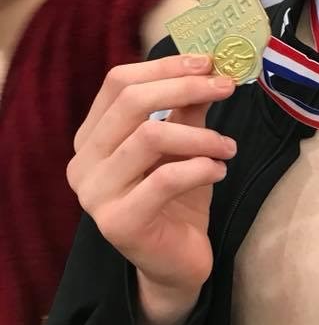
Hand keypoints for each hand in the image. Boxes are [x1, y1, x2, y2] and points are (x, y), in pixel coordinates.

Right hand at [67, 54, 235, 324]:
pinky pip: (165, 179)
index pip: (118, 82)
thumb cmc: (177, 197)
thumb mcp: (184, 143)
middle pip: (131, 102)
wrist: (175, 262)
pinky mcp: (118, 223)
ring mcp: (96, 194)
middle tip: (226, 87)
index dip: (165, 67)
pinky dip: (201, 167)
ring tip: (228, 146)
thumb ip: (188, 107)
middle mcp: (83, 162)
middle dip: (186, 87)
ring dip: (200, 135)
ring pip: (149, 136)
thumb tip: (210, 64)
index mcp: (92, 136)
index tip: (208, 62)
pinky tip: (220, 171)